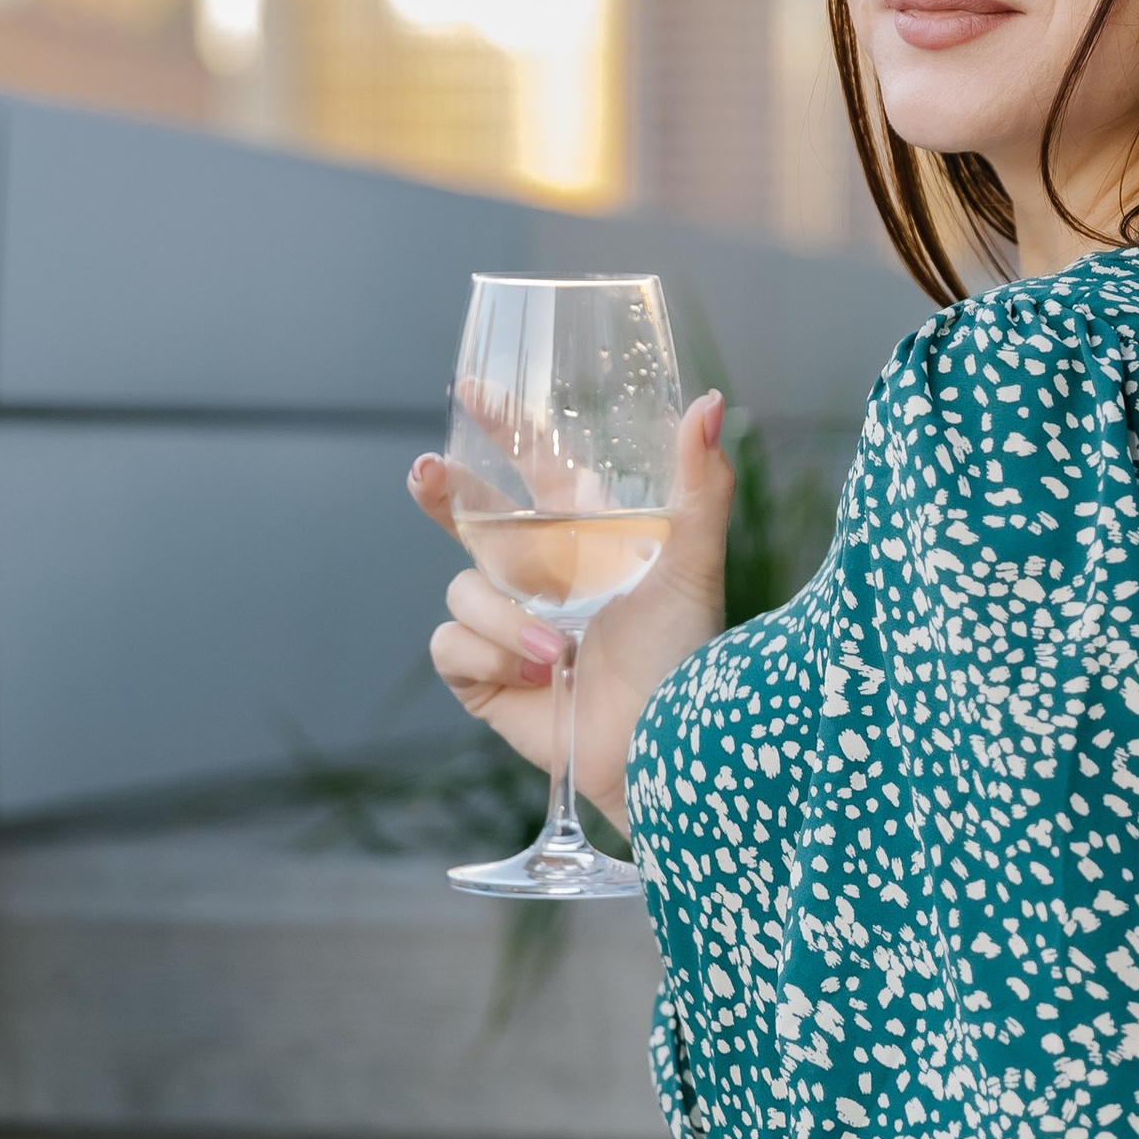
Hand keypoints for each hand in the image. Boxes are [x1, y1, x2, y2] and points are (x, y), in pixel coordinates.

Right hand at [410, 390, 735, 824]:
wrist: (659, 747)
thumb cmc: (685, 658)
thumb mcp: (695, 564)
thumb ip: (701, 484)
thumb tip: (712, 402)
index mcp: (585, 538)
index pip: (535, 468)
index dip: (503, 428)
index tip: (471, 392)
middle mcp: (539, 574)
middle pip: (471, 515)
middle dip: (442, 492)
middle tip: (426, 474)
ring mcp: (506, 624)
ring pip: (463, 586)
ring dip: (505, 617)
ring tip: (558, 651)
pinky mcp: (481, 674)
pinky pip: (451, 641)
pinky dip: (489, 655)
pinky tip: (532, 676)